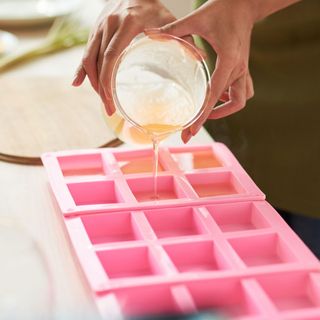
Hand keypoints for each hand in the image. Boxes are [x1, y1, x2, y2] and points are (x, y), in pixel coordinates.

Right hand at [72, 0, 175, 115]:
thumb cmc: (154, 7)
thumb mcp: (169, 20)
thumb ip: (182, 39)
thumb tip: (200, 60)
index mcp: (127, 23)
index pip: (112, 56)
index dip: (108, 81)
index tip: (112, 101)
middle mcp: (109, 24)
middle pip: (98, 62)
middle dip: (101, 89)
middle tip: (109, 109)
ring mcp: (99, 27)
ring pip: (89, 59)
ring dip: (94, 83)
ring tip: (104, 101)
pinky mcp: (94, 31)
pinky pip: (85, 53)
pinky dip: (81, 70)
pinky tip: (78, 83)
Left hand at [160, 0, 255, 142]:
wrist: (246, 3)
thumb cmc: (223, 8)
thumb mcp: (197, 18)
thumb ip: (173, 29)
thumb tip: (149, 35)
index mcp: (228, 60)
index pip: (214, 95)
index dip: (202, 115)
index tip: (190, 130)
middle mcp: (239, 68)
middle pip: (233, 105)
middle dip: (214, 118)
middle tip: (194, 126)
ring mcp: (243, 69)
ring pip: (241, 100)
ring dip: (226, 110)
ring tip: (206, 114)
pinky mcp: (243, 68)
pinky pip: (242, 91)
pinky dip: (229, 99)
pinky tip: (216, 97)